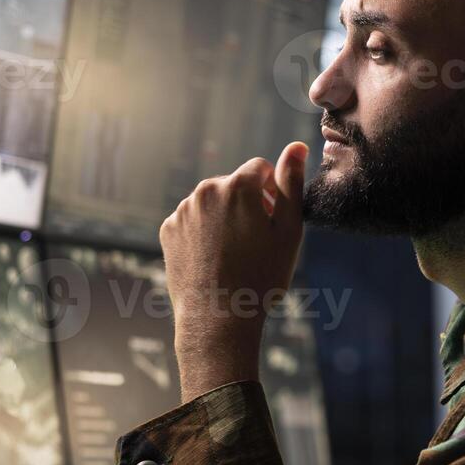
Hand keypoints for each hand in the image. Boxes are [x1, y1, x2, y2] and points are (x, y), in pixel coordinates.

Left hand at [160, 142, 308, 401]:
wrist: (218, 319)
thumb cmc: (261, 277)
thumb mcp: (289, 231)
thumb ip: (292, 184)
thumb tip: (297, 145)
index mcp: (238, 185)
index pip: (261, 168)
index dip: (272, 194)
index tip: (272, 223)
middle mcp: (206, 190)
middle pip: (235, 184)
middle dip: (246, 204)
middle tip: (254, 244)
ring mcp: (183, 210)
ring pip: (213, 202)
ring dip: (224, 218)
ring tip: (233, 255)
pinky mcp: (168, 229)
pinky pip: (193, 221)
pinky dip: (203, 233)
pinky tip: (213, 260)